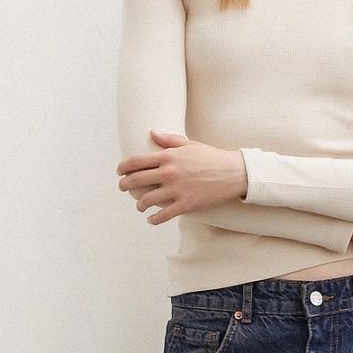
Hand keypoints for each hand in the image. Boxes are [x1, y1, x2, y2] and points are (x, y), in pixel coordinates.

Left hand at [117, 130, 247, 224]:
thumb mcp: (189, 144)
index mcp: (168, 156)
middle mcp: (168, 173)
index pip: (136, 161)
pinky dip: (154, 219)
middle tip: (123, 188)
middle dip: (125, 185)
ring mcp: (176, 190)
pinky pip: (163, 215)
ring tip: (140, 206)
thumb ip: (168, 140)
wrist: (233, 173)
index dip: (123, 167)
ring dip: (140, 204)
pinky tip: (151, 219)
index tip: (120, 172)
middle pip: (136, 180)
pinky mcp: (185, 205)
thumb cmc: (212, 157)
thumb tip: (152, 133)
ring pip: (147, 200)